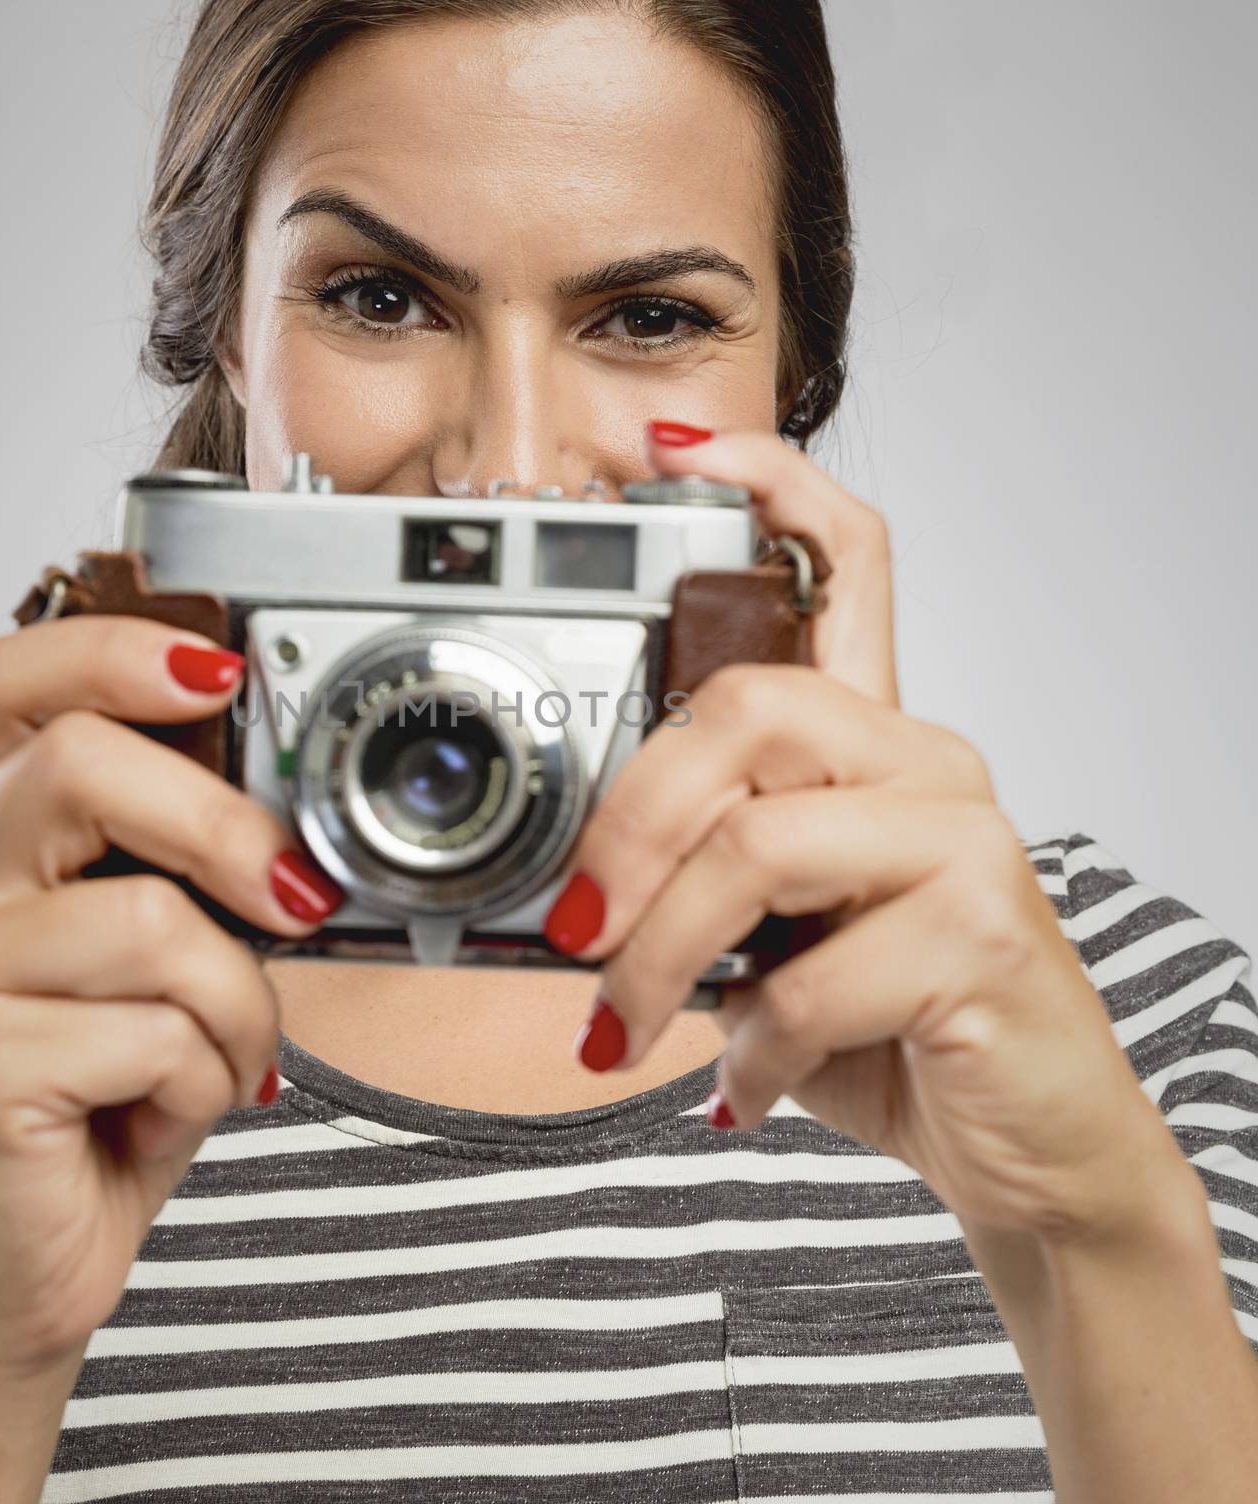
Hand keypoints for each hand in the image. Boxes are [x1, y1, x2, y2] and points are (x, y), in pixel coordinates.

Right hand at [0, 615, 342, 1374]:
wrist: (28, 1266)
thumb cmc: (111, 1096)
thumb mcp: (163, 961)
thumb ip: (194, 875)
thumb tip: (300, 824)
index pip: (14, 680)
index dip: (114, 650)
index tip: (219, 673)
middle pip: (79, 762)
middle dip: (224, 829)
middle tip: (291, 901)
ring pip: (151, 919)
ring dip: (235, 1004)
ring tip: (220, 1058)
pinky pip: (156, 1032)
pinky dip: (209, 1078)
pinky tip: (168, 1113)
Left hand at [545, 421, 1173, 1241]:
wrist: (1025, 1141)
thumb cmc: (889, 1021)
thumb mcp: (770, 935)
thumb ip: (694, 884)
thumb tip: (562, 901)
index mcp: (870, 739)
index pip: (845, 560)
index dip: (768, 482)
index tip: (672, 446)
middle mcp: (923, 761)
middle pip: (748, 703)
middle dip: (626, 820)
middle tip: (575, 922)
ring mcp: (961, 839)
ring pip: (759, 843)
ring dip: (662, 951)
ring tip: (626, 1023)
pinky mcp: (983, 935)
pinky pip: (813, 974)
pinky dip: (749, 1042)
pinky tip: (743, 1080)